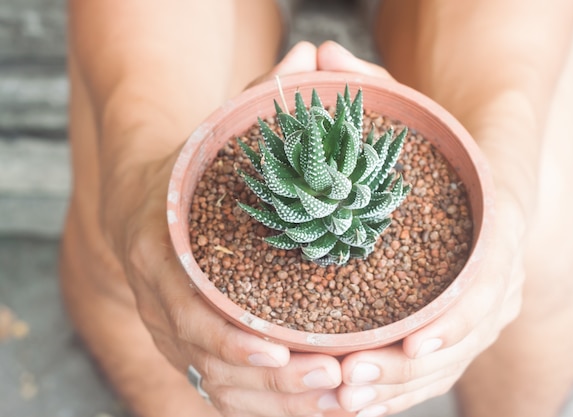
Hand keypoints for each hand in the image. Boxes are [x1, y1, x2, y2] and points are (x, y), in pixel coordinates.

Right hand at [101, 41, 345, 416]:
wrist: (151, 199)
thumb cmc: (194, 165)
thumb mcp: (217, 131)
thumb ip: (260, 100)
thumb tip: (310, 54)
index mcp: (160, 252)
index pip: (188, 309)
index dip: (230, 335)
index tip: (284, 346)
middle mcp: (163, 303)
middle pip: (211, 361)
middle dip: (274, 379)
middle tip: (333, 378)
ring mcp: (178, 332)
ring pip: (224, 388)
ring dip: (282, 401)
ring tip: (341, 398)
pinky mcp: (198, 348)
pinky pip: (231, 391)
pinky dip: (276, 404)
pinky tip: (324, 404)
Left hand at [315, 42, 524, 416]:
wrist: (487, 175)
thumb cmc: (444, 145)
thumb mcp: (414, 112)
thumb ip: (372, 89)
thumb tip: (317, 55)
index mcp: (499, 223)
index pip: (488, 280)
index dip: (453, 317)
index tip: (409, 343)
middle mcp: (499, 274)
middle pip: (464, 336)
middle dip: (409, 368)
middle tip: (353, 382)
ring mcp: (482, 306)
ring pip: (448, 364)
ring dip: (399, 389)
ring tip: (345, 400)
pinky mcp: (460, 325)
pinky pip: (435, 370)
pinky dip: (401, 390)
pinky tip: (358, 403)